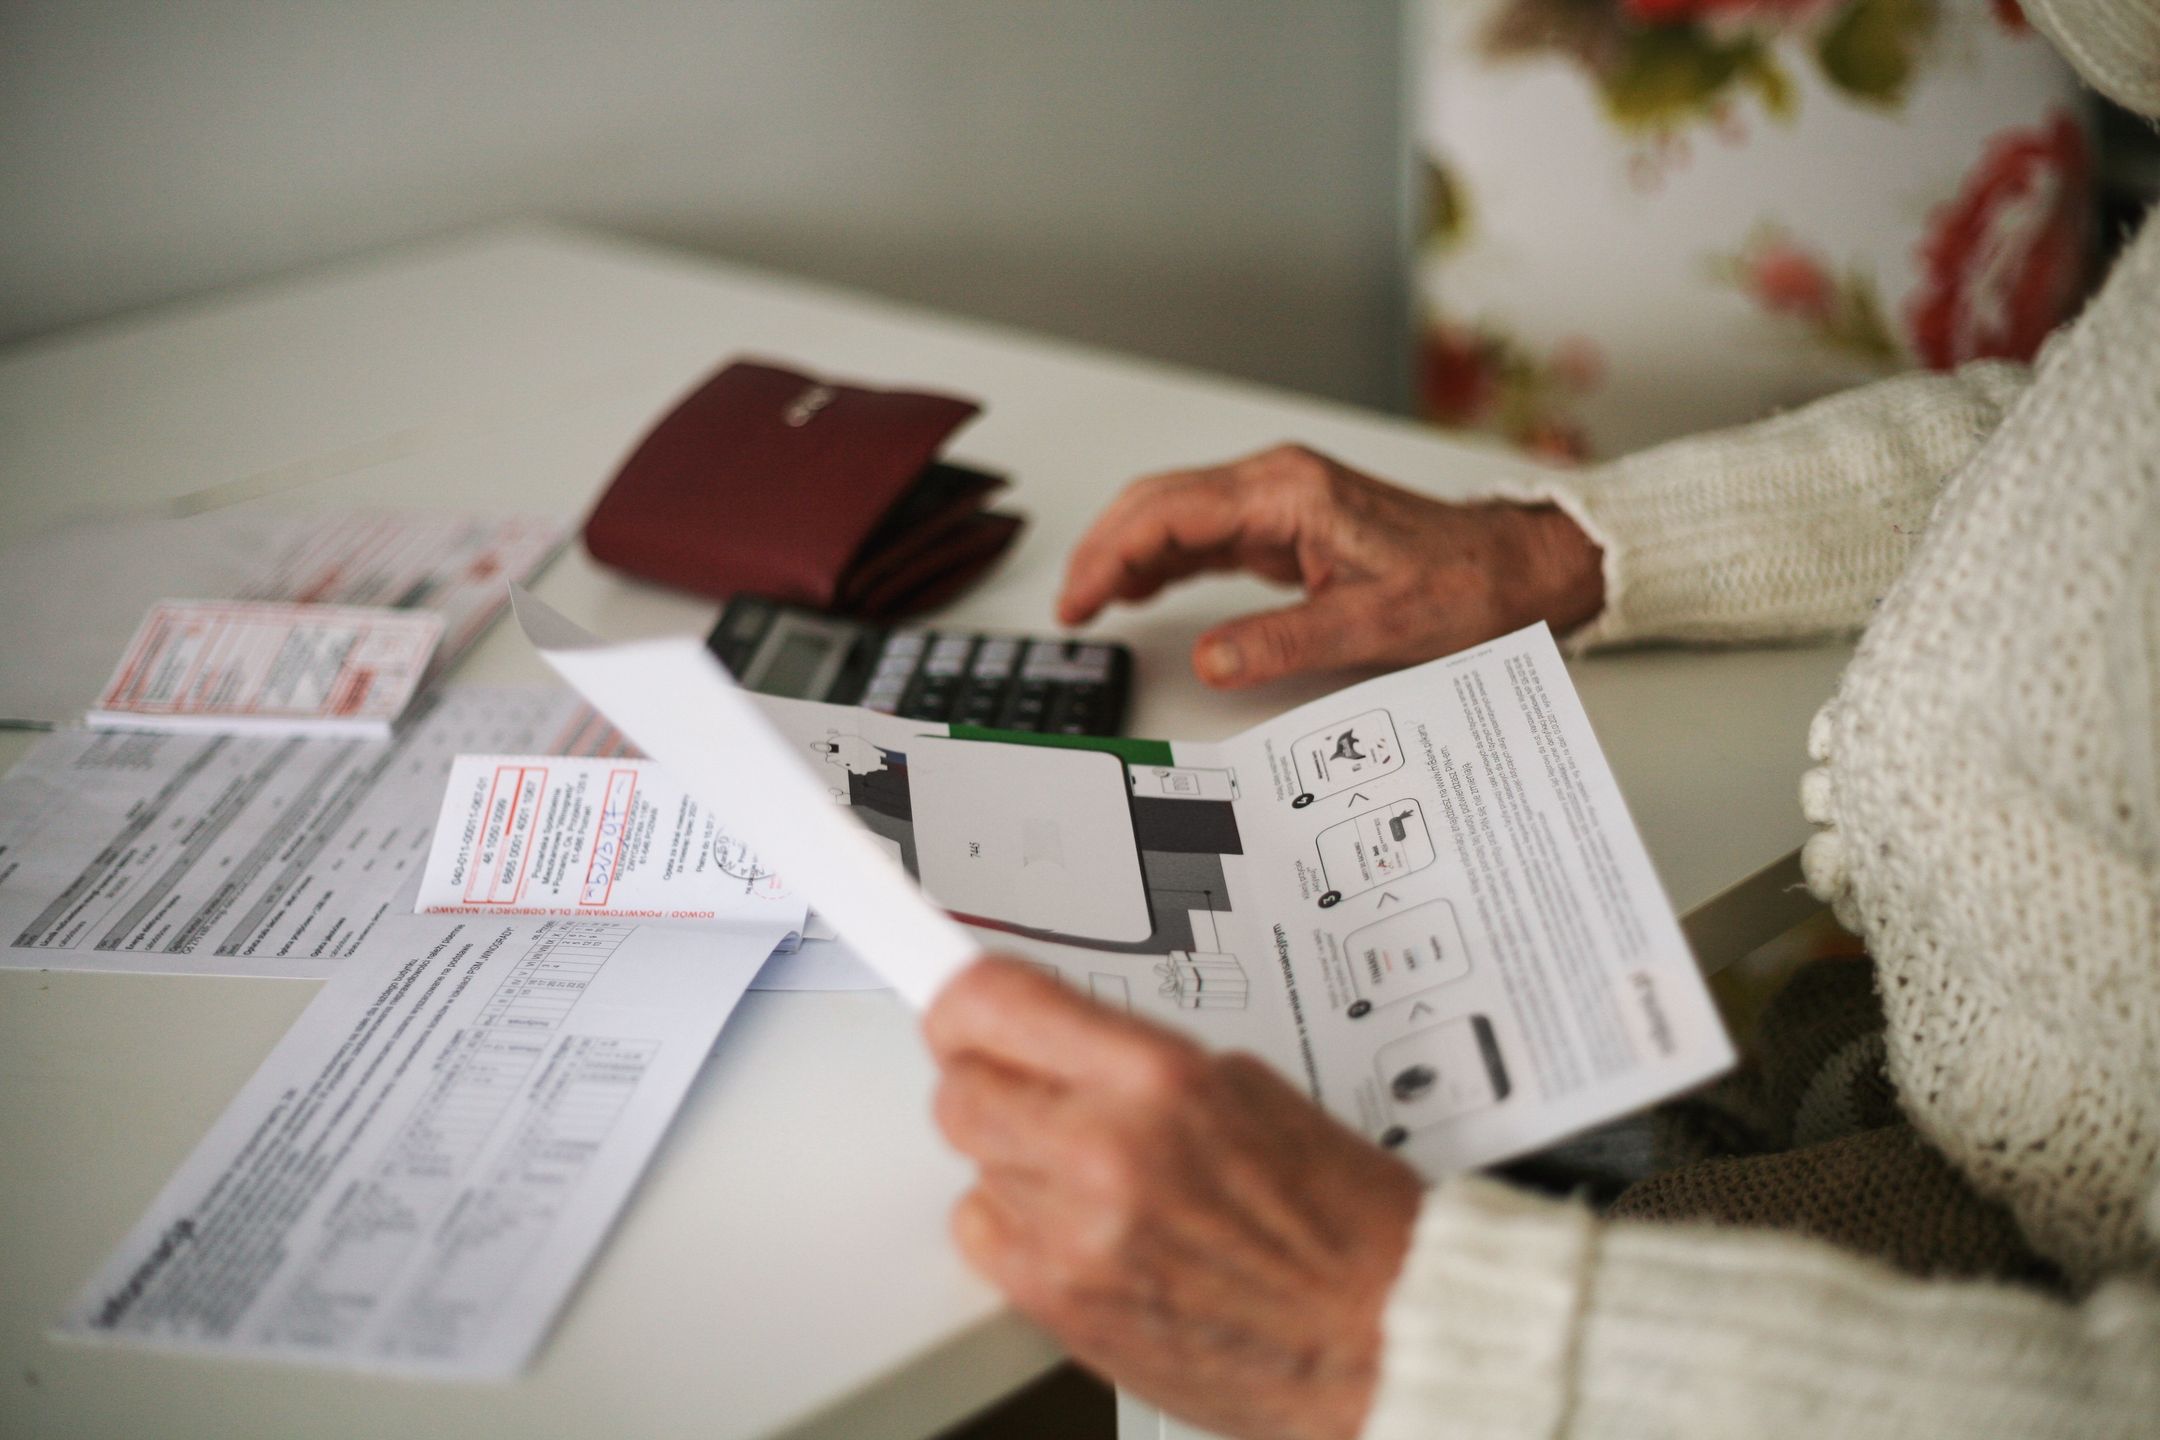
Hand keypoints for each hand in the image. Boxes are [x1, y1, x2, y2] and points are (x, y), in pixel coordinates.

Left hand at [925, 957, 1422, 1439]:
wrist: (1375, 1330)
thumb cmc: (1334, 1215)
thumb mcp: (1240, 1084)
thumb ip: (1127, 1054)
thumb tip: (1046, 1032)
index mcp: (1156, 1081)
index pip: (988, 1004)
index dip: (965, 1001)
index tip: (955, 997)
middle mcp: (1104, 1155)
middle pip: (958, 1086)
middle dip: (991, 1078)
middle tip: (1038, 1088)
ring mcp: (1073, 1237)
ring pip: (971, 1160)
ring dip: (1018, 1154)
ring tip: (1100, 1170)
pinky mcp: (1058, 1304)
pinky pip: (982, 1234)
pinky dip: (1018, 1224)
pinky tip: (1083, 1224)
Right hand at [1058, 444, 1604, 687]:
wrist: (1512, 567)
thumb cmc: (1460, 583)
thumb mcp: (1372, 625)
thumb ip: (1282, 642)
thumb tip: (1208, 660)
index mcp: (1289, 493)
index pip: (1171, 512)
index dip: (1114, 554)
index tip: (1081, 598)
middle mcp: (1277, 484)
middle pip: (1160, 503)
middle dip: (1106, 551)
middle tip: (1071, 607)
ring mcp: (1280, 500)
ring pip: (1176, 515)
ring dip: (1129, 554)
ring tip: (1091, 604)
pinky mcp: (1286, 523)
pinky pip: (1206, 533)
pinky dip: (1165, 559)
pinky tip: (1143, 590)